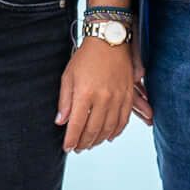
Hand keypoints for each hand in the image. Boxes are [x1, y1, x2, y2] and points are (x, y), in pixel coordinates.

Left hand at [57, 35, 139, 150]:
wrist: (110, 42)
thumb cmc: (86, 58)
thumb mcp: (68, 77)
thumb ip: (65, 101)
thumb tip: (61, 121)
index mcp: (85, 94)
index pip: (77, 125)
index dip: (71, 140)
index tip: (67, 148)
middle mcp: (103, 98)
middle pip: (93, 130)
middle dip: (84, 142)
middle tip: (78, 148)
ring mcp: (118, 98)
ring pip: (109, 128)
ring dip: (99, 140)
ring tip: (90, 144)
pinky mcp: (128, 96)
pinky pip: (124, 120)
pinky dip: (116, 131)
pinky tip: (108, 136)